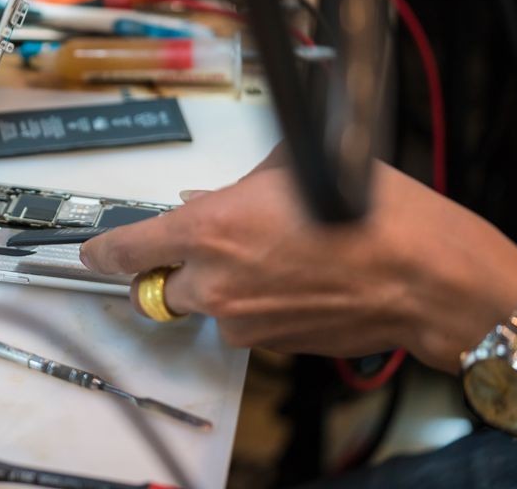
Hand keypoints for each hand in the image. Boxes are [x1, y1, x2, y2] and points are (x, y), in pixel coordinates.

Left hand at [80, 159, 516, 372]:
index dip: (102, 251)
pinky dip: (257, 304)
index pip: (124, 251)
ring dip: (224, 286)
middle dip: (173, 269)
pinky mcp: (271, 345)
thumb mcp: (287, 171)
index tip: (93, 251)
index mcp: (206, 230)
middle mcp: (212, 283)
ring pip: (207, 306)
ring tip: (276, 258)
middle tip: (210, 248)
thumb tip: (212, 196)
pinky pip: (246, 323)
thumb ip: (234, 188)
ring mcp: (241, 320)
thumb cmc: (365, 213)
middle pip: (158, 287)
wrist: (423, 275)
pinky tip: (297, 281)